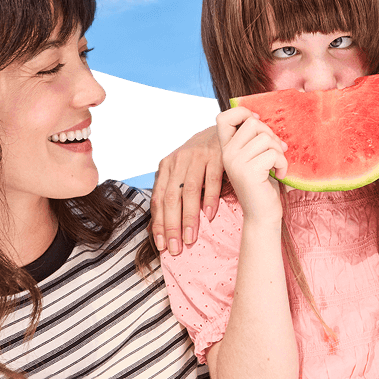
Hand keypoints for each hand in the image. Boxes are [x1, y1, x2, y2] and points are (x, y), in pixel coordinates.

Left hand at [151, 125, 222, 255]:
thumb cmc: (199, 159)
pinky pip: (212, 179)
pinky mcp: (216, 154)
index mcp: (166, 167)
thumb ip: (170, 194)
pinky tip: (210, 215)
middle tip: (175, 248)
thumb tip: (158, 228)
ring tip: (191, 237)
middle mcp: (178, 160)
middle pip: (171, 197)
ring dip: (189, 217)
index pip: (158, 199)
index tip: (161, 245)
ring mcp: (197, 156)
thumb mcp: (180, 172)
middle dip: (172, 225)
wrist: (221, 131)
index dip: (158, 223)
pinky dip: (210, 198)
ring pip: (189, 191)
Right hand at [215, 107, 287, 224]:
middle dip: (270, 135)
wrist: (262, 215)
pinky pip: (273, 153)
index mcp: (226, 149)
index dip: (243, 112)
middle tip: (275, 153)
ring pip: (266, 138)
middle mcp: (227, 154)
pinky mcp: (249, 171)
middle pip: (253, 123)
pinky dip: (282, 164)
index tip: (258, 123)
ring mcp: (236, 162)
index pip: (224, 117)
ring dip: (278, 152)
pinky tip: (279, 175)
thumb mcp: (255, 157)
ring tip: (276, 166)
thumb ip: (255, 139)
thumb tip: (262, 116)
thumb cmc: (263, 185)